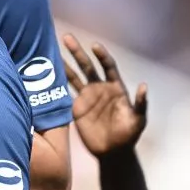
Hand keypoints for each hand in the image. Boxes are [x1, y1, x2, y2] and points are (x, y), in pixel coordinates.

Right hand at [63, 34, 147, 156]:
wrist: (113, 152)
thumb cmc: (129, 135)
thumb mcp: (139, 120)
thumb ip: (141, 103)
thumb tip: (144, 86)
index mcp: (115, 87)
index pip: (108, 66)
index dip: (102, 55)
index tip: (94, 46)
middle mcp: (99, 88)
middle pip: (87, 65)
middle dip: (77, 52)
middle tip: (67, 37)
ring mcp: (87, 97)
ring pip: (73, 76)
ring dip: (63, 64)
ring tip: (52, 51)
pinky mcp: (76, 108)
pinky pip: (65, 93)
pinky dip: (56, 85)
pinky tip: (46, 75)